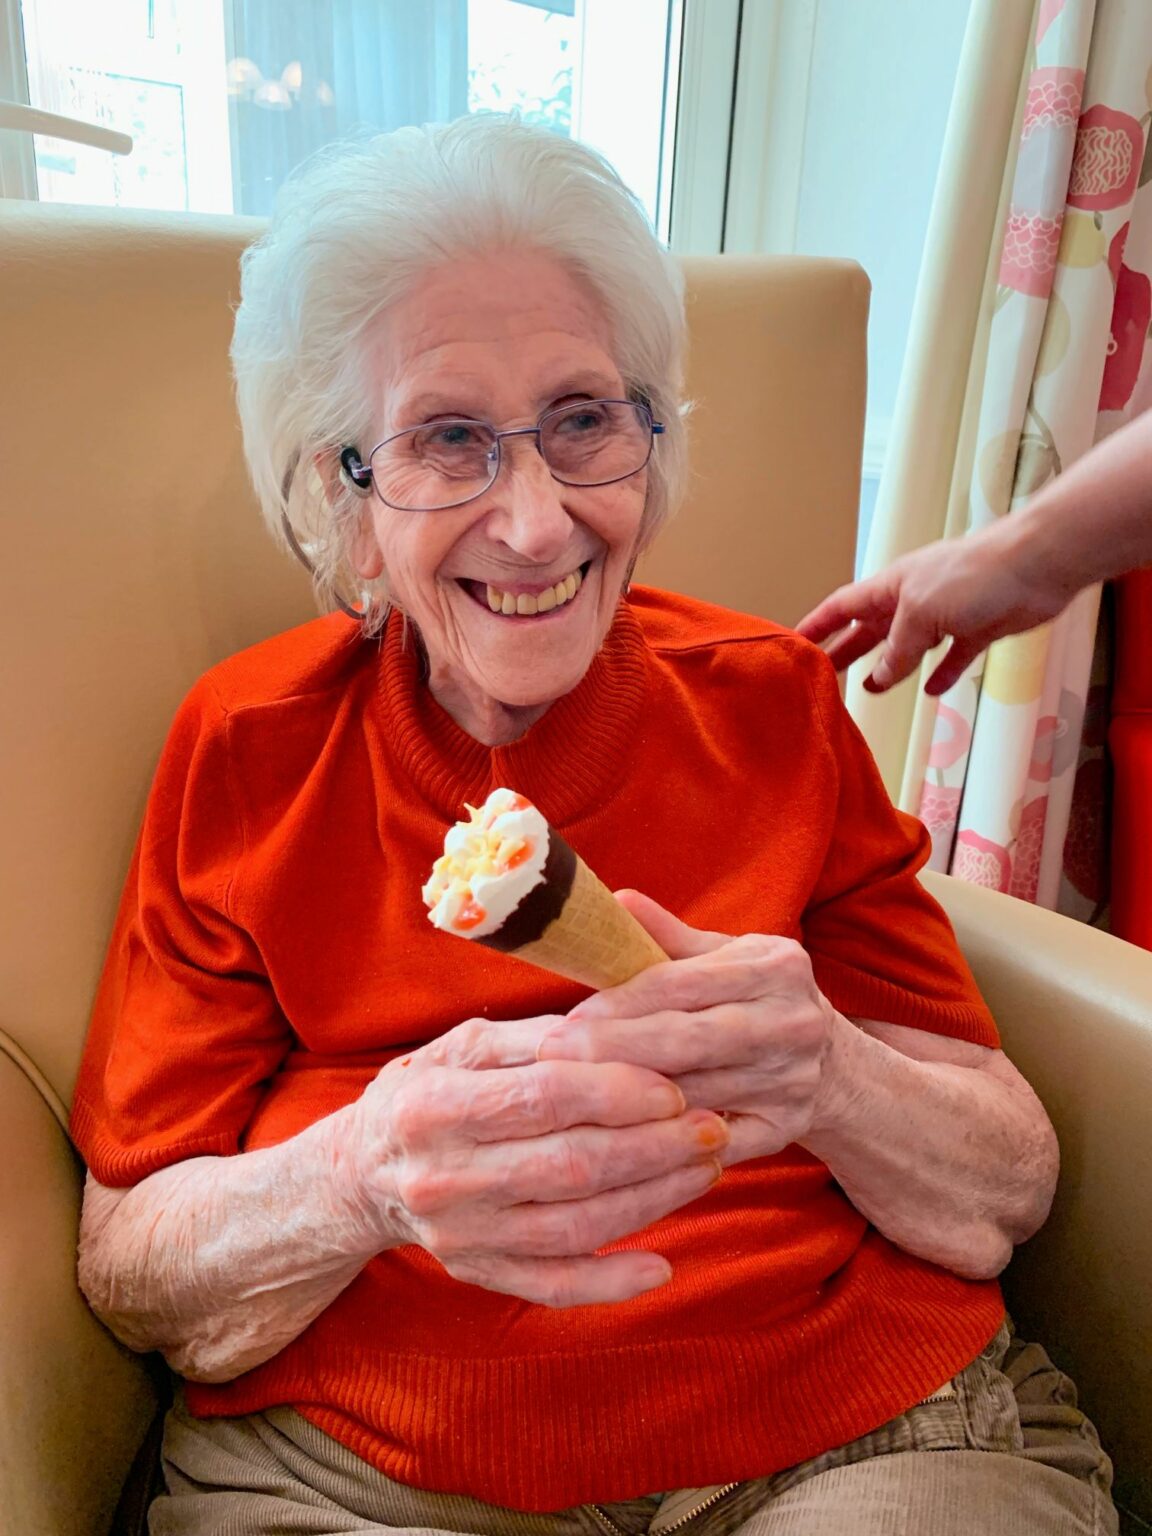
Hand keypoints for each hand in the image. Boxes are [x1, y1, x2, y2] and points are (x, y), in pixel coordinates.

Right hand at [336, 1013, 727, 1307]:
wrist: (363, 1173)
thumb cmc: (429, 1091)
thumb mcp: (465, 1045)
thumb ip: (539, 1037)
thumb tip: (624, 1021)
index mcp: (435, 1105)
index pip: (545, 1096)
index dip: (618, 1090)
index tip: (675, 1084)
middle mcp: (444, 1177)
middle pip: (570, 1165)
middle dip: (655, 1146)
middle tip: (714, 1125)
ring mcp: (461, 1235)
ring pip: (575, 1227)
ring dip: (654, 1201)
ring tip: (706, 1170)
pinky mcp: (478, 1274)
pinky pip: (553, 1287)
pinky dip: (610, 1284)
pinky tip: (663, 1266)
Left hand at [538, 893, 837, 1166]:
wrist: (834, 1067)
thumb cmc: (757, 1001)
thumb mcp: (726, 959)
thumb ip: (668, 938)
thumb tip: (614, 903)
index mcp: (777, 967)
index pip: (682, 983)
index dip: (620, 1001)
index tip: (568, 1017)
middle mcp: (793, 1021)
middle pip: (688, 1039)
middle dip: (614, 1048)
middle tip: (553, 1055)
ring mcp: (793, 1080)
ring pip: (695, 1093)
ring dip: (629, 1097)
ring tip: (573, 1094)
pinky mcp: (786, 1129)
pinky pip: (713, 1142)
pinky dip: (666, 1143)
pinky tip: (618, 1140)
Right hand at [795, 521, 1069, 694]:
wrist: (1036, 565)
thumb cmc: (972, 576)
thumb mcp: (919, 614)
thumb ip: (896, 650)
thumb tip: (878, 680)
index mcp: (890, 586)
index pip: (841, 607)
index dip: (817, 626)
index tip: (793, 643)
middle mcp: (912, 599)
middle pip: (869, 629)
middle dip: (845, 650)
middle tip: (822, 675)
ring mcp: (945, 614)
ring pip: (907, 646)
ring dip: (888, 666)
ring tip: (870, 688)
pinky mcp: (976, 628)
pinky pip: (952, 656)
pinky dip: (940, 672)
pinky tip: (932, 689)